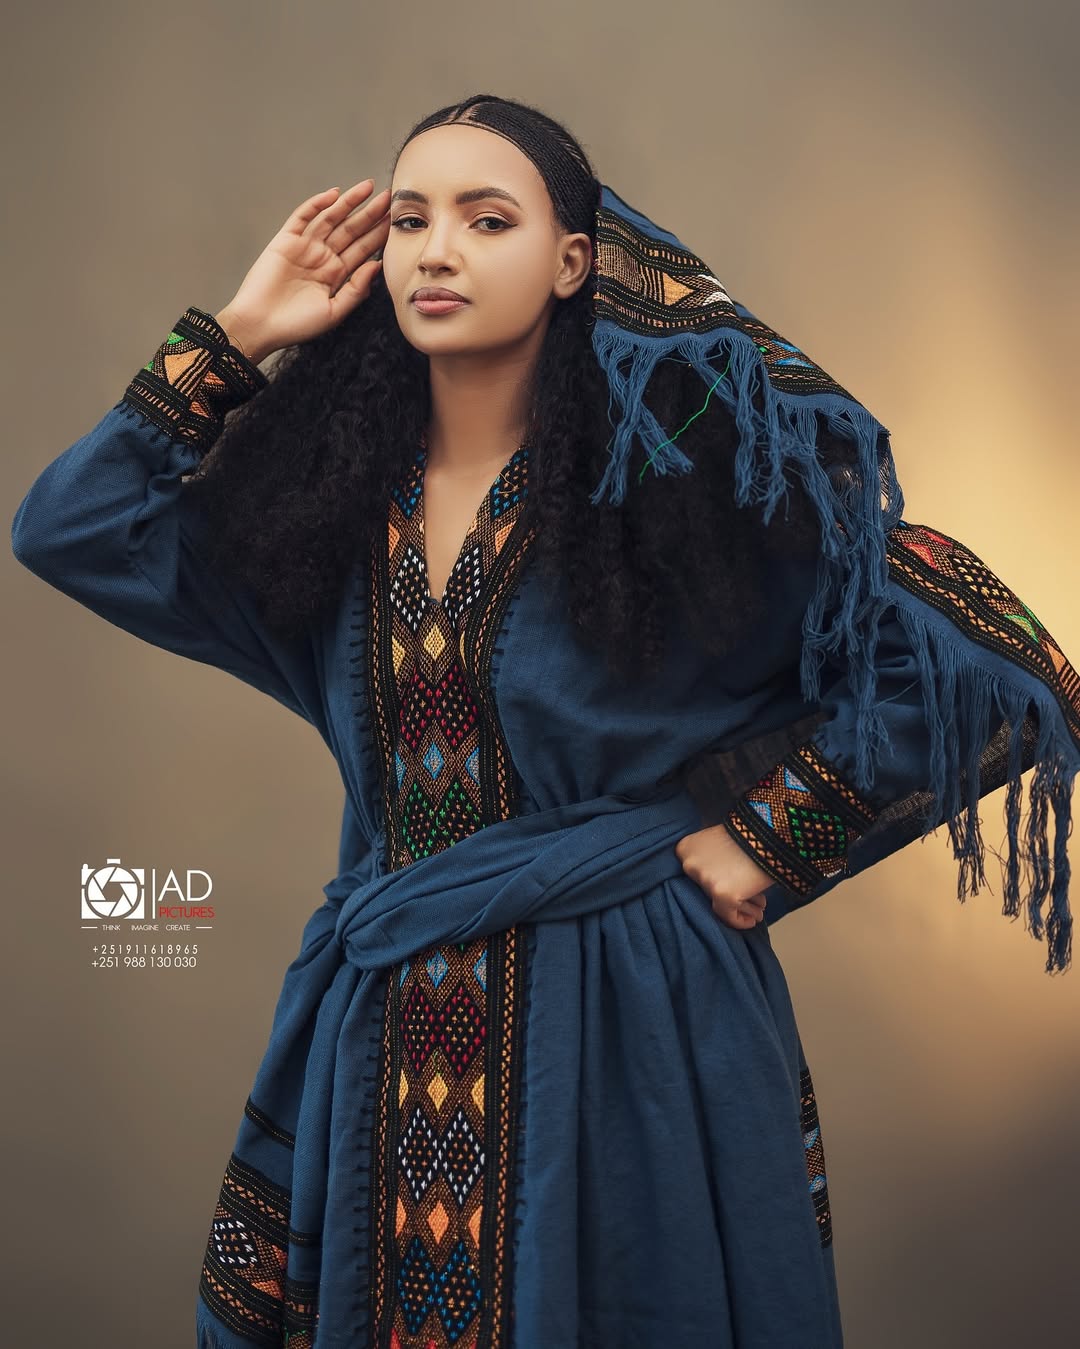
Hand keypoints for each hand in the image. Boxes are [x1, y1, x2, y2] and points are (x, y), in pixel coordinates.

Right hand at [215, 180, 392, 363]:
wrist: (261, 326)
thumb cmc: (297, 325)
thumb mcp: (335, 312)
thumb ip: (356, 290)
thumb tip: (376, 266)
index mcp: (337, 275)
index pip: (363, 249)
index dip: (379, 234)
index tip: (397, 221)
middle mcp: (323, 258)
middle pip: (351, 230)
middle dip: (370, 214)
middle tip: (390, 197)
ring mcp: (304, 247)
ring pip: (331, 219)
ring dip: (348, 203)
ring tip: (368, 187)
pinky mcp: (285, 241)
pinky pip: (303, 217)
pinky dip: (317, 205)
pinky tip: (334, 195)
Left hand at [675, 822, 775, 928]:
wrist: (770, 834)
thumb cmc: (749, 834)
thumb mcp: (720, 838)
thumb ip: (711, 857)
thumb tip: (720, 877)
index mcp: (685, 849)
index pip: (695, 874)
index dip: (715, 883)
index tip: (730, 888)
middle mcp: (689, 865)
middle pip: (708, 890)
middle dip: (730, 895)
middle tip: (748, 901)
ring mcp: (705, 880)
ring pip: (720, 903)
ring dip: (741, 908)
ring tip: (758, 910)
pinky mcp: (721, 894)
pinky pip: (729, 915)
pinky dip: (741, 921)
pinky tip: (753, 920)